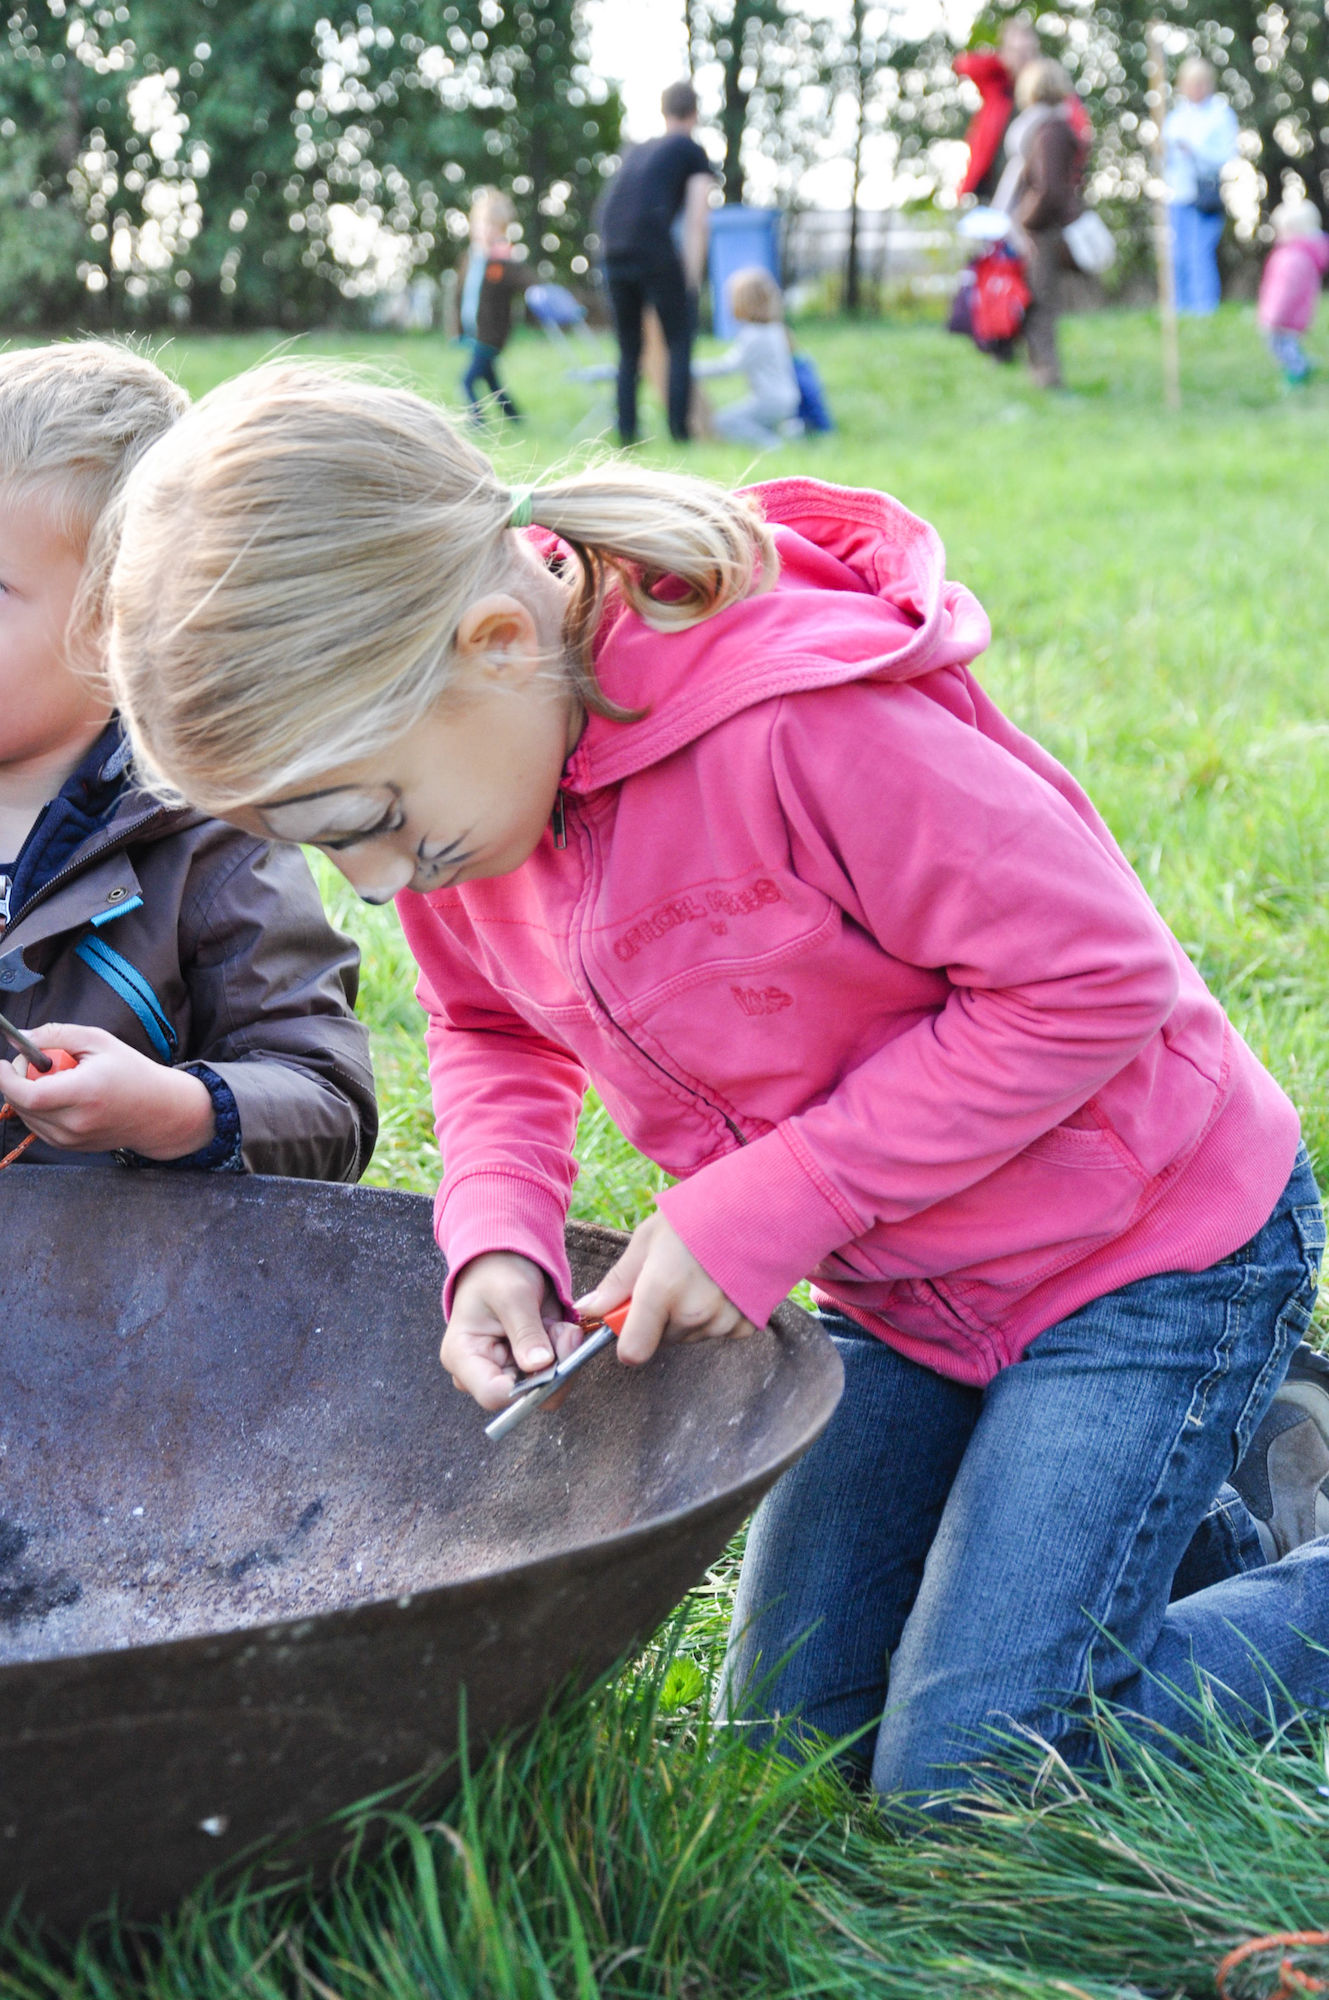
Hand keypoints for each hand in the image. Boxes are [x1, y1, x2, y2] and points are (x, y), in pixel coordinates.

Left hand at [0, 1023, 214, 1158]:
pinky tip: (64, 1097)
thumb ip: (55, 1035)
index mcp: (85, 1093)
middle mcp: (75, 1122)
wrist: (159, 1112)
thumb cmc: (133, 1073)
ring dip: (30, 1094)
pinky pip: (36, 1125)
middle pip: (22, 1103)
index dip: (8, 1078)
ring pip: (26, 1115)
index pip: (28, 1094)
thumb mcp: (98, 1041)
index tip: (5, 1063)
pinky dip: (39, 1108)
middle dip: (20, 1079)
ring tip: (62, 1081)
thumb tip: (21, 1038)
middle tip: (41, 1063)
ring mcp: (71, 1139)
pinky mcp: (68, 1147)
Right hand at [441, 1251, 582, 1410]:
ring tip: (557, 1324)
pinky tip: (558, 1327)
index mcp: (463, 1358)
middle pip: (525, 1395)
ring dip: (562, 1356)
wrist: (503, 1263)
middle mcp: (483, 1373)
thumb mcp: (512, 1295)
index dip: (525, 1388)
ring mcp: (507, 1373)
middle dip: (553, 1366)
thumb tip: (540, 1365)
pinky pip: (556, 1373)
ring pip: (546, 1386)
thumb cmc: (496, 1274)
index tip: (550, 1361)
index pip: (493, 1394)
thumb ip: (526, 1331)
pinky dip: (564, 1351)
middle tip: (564, 1332)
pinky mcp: (528, 1369)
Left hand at [576, 1212, 754, 1367]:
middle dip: (659, 1319)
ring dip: (688, 1318)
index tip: (629, 1319)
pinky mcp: (745, 1325)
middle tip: (671, 1280)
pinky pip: (719, 1333)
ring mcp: (722, 1322)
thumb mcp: (647, 1239)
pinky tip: (721, 1286)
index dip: (627, 1339)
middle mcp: (692, 1313)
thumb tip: (589, 1309)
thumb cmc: (696, 1216)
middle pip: (662, 1340)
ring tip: (700, 1277)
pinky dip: (717, 1317)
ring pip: (690, 1336)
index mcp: (661, 1291)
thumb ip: (618, 1281)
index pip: (633, 1351)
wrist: (756, 1206)